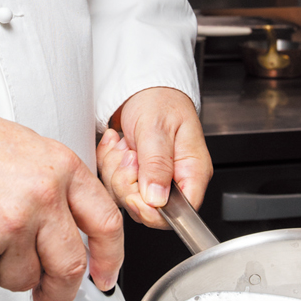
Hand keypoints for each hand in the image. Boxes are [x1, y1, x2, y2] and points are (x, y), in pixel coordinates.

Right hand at [0, 107, 122, 300]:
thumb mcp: (33, 151)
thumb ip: (61, 189)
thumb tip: (80, 234)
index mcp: (61, 168)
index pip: (106, 222)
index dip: (111, 258)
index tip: (105, 277)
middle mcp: (41, 196)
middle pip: (70, 266)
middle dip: (61, 288)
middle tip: (50, 291)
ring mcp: (10, 223)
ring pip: (26, 279)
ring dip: (11, 272)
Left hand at [96, 88, 211, 229]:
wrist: (144, 86)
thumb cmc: (159, 99)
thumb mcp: (156, 127)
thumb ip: (157, 164)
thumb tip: (157, 200)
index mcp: (192, 172)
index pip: (180, 213)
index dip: (153, 210)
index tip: (133, 193)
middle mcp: (175, 180)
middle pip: (148, 209)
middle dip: (127, 183)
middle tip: (129, 155)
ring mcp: (154, 179)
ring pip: (127, 197)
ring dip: (115, 169)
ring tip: (123, 145)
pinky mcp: (136, 175)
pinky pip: (115, 184)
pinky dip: (108, 163)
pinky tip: (116, 144)